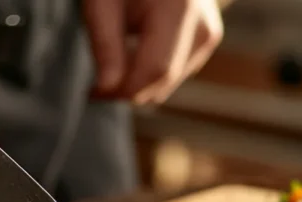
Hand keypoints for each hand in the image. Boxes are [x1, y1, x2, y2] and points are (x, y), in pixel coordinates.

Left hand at [83, 0, 223, 104]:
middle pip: (164, 80)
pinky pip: (175, 71)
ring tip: (114, 55)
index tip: (92, 92)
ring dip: (137, 80)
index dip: (123, 89)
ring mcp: (209, 33)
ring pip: (168, 81)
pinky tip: (134, 49)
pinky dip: (150, 70)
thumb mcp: (103, 1)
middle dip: (128, 88)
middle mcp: (203, 24)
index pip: (156, 69)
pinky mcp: (208, 39)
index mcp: (179, 8)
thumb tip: (107, 89)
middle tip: (94, 84)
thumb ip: (105, 45)